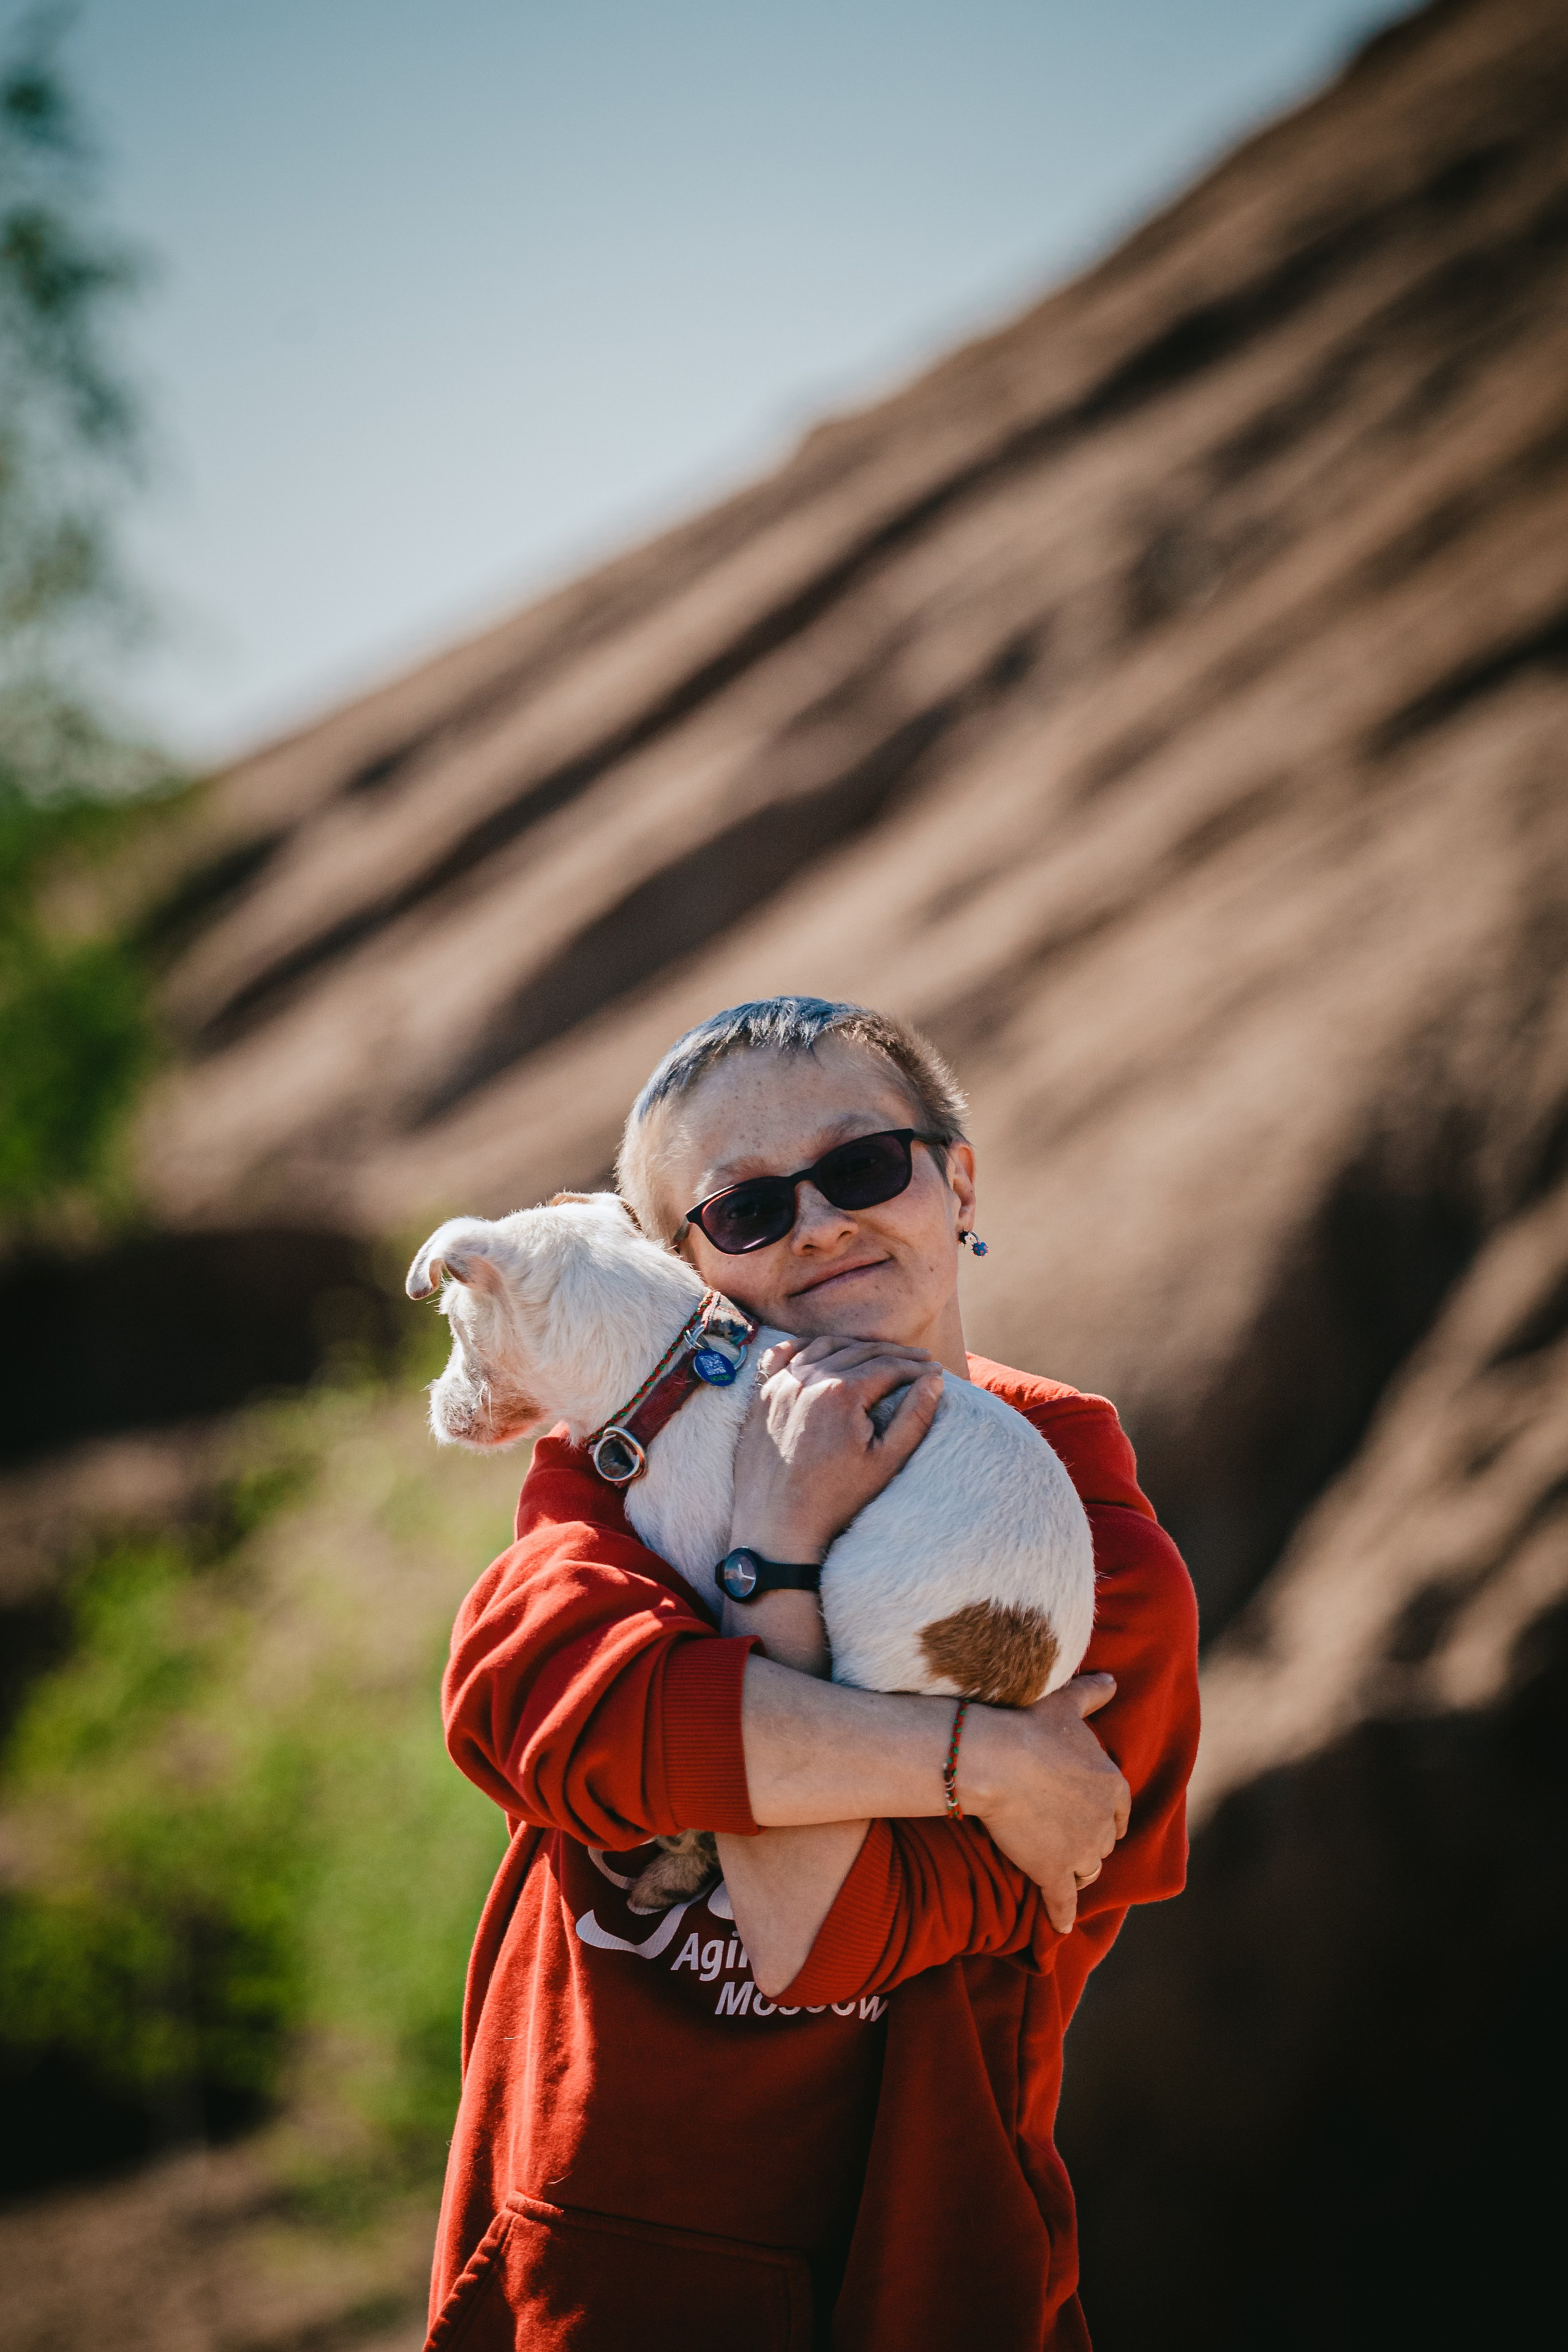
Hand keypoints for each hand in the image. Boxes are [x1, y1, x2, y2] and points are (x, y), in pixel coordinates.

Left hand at [729, 1335, 943, 1562]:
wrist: (777, 1527)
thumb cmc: (835, 1500)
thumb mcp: (886, 1462)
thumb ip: (914, 1417)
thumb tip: (934, 1381)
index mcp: (841, 1393)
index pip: (888, 1366)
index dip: (915, 1366)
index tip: (934, 1369)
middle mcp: (808, 1379)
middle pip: (859, 1352)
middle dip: (893, 1354)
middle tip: (917, 1359)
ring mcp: (780, 1385)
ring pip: (824, 1347)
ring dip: (855, 1347)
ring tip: (879, 1354)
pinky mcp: (762, 1396)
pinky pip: (783, 1355)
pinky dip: (807, 1347)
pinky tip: (822, 1350)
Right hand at [958, 1674, 1130, 1935]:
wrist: (995, 1758)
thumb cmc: (1029, 1726)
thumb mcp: (1065, 1705)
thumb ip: (1092, 1694)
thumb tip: (1113, 1680)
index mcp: (1113, 1785)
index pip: (1119, 1811)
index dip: (1105, 1815)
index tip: (1093, 1817)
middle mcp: (1104, 1823)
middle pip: (1103, 1843)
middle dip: (1089, 1843)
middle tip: (1068, 1840)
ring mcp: (1080, 1851)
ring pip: (1087, 1871)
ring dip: (1077, 1872)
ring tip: (1063, 1873)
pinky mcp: (1053, 1872)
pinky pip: (1062, 1902)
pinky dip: (1062, 1916)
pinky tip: (1060, 1928)